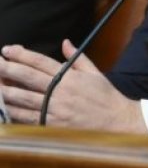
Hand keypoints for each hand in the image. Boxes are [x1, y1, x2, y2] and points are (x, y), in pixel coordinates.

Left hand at [0, 40, 146, 132]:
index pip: (40, 62)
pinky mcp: (52, 125)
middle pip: (27, 77)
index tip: (7, 50)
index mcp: (70, 77)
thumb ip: (77, 58)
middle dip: (7, 69)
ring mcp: (54, 109)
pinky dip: (14, 112)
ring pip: (23, 98)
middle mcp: (60, 92)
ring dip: (5, 91)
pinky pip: (27, 117)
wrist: (117, 121)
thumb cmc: (106, 97)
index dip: (22, 55)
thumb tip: (65, 43)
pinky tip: (5, 106)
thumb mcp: (95, 73)